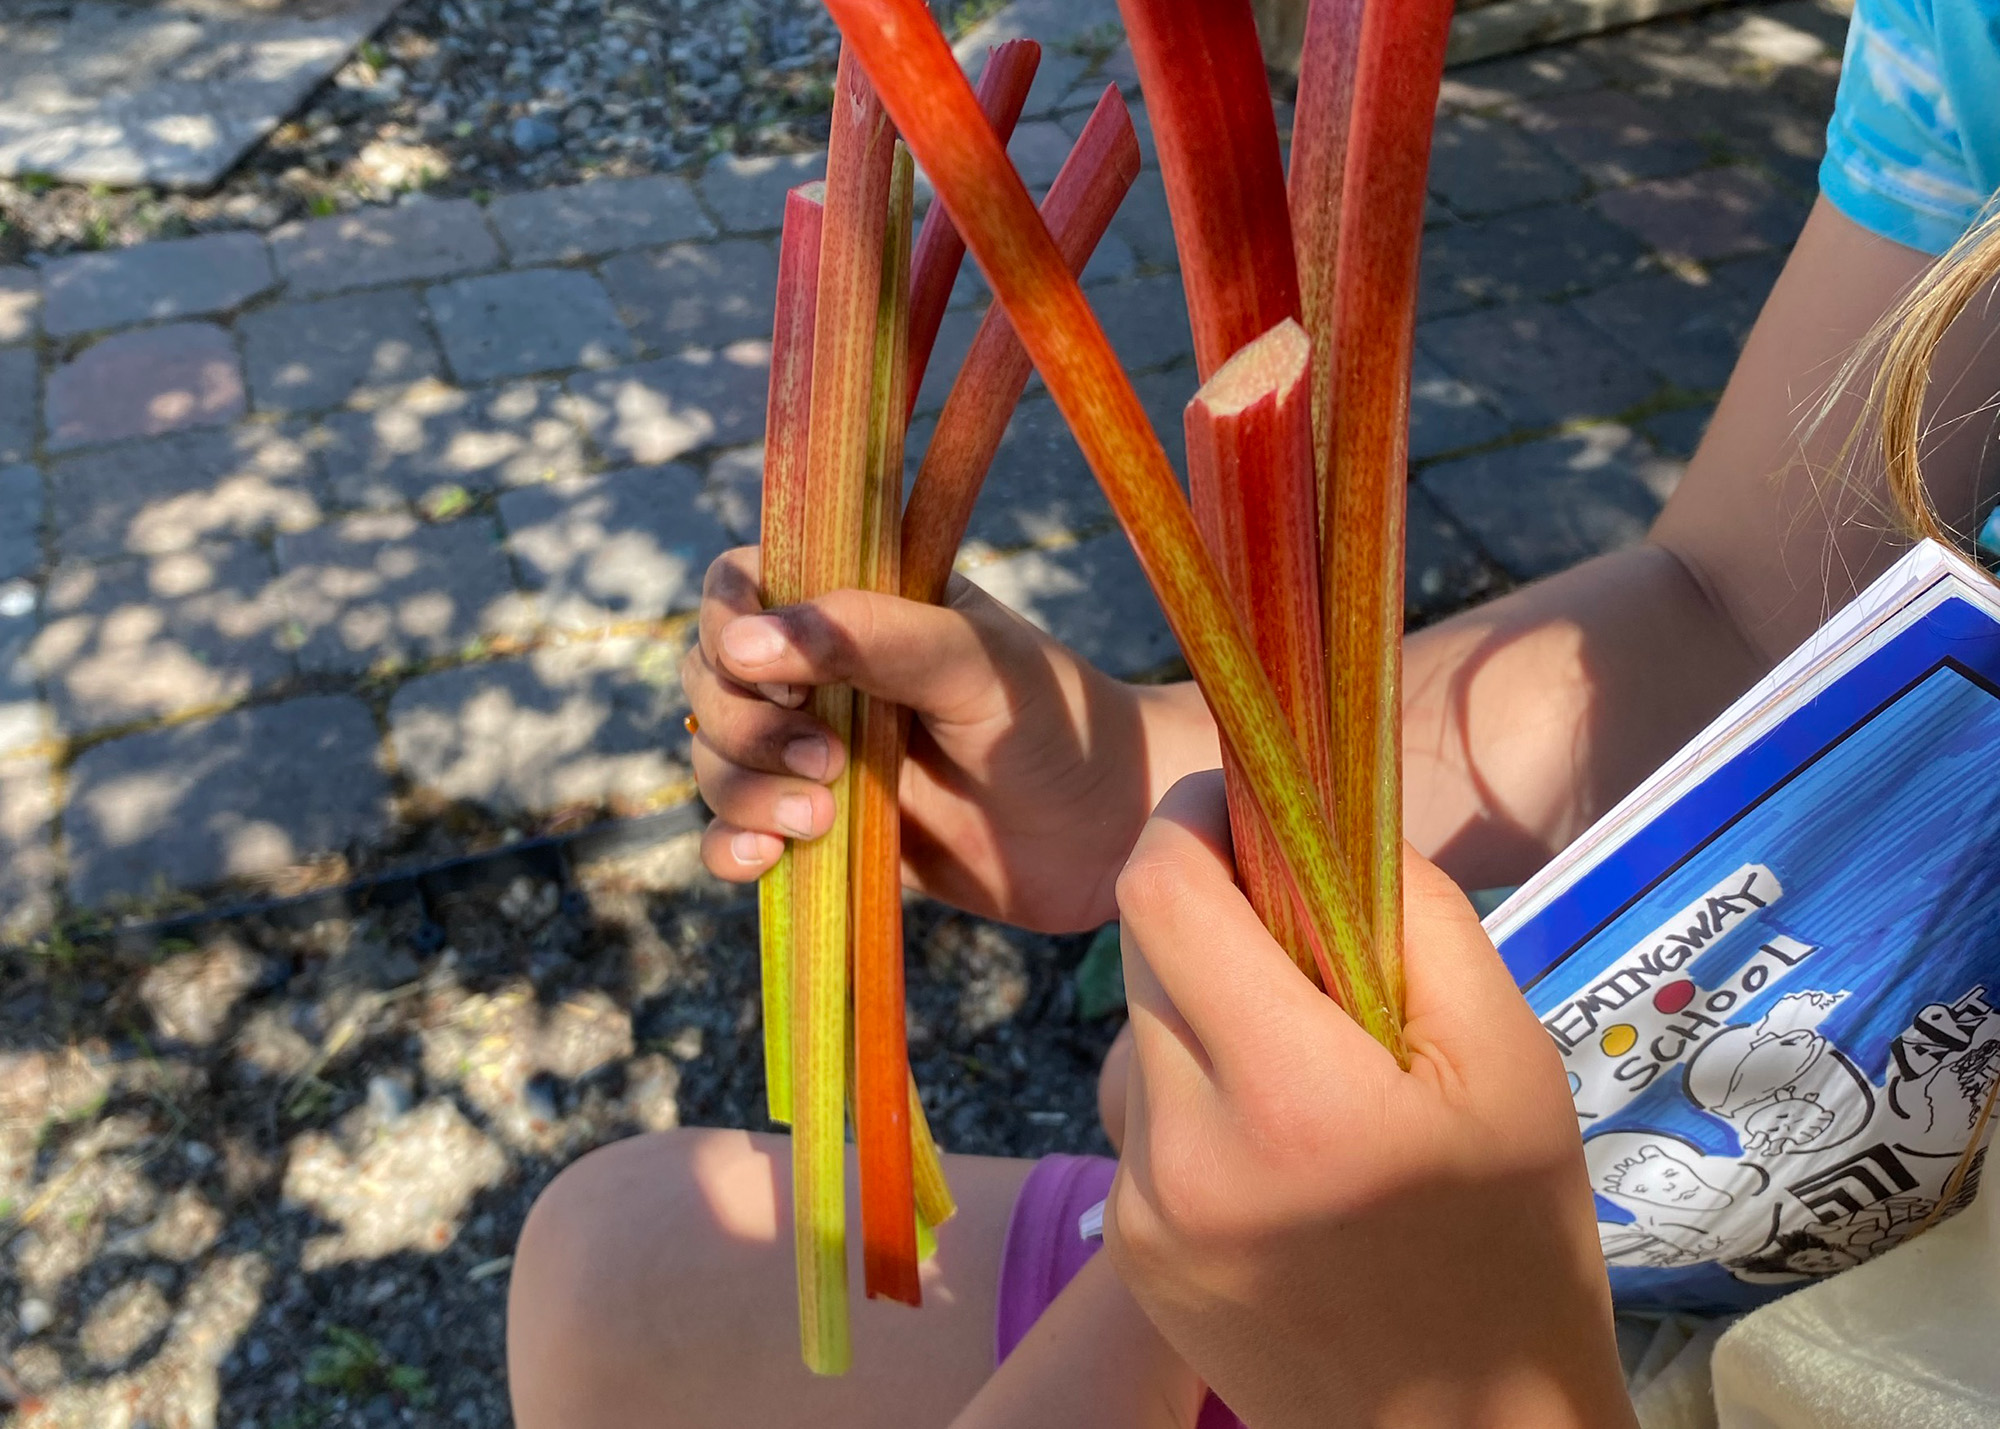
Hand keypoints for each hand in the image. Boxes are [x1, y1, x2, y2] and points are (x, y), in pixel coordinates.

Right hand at [681, 547, 1217, 932]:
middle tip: (829, 761)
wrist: (1111, 834)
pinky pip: (736, 837)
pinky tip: (769, 862)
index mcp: (856, 603)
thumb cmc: (1057, 723)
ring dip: (742, 792)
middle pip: (712, 683)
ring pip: (716, 763)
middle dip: (745, 728)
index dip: (731, 627)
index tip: (780, 676)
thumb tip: (746, 643)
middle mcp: (824, 675)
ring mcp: (816, 755)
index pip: (739, 586)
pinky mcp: (823, 832)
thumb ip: (868, 637)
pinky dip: (731, 849)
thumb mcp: (973, 662)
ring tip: (823, 820)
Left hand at [1105, 774, 1634, 1428]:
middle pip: (1143, 954)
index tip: (1238, 806)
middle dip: (1209, 918)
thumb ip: (1413, 916)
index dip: (1191, 820)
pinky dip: (1193, 1100)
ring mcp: (1140, 1210)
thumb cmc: (1514, 1245)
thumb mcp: (1510, 1058)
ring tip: (1300, 1074)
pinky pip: (1138, 1120)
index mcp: (1291, 1095)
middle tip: (1300, 944)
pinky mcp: (1127, 1249)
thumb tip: (1322, 822)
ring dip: (1199, 1014)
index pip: (1162, 891)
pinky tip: (1275, 1152)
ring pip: (1134, 1037)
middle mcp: (1185, 1151)